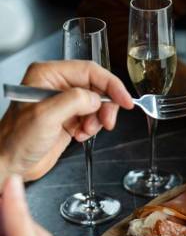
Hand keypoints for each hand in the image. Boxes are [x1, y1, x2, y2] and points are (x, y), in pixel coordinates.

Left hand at [0, 60, 133, 182]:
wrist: (11, 164)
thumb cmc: (17, 139)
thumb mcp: (46, 116)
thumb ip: (74, 101)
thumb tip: (97, 98)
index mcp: (48, 75)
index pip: (89, 71)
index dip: (111, 85)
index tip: (125, 100)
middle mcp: (57, 86)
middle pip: (96, 87)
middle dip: (105, 106)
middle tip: (107, 122)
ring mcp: (63, 104)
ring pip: (97, 104)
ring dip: (98, 120)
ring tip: (86, 131)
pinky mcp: (68, 120)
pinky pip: (92, 119)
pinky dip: (92, 129)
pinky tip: (80, 136)